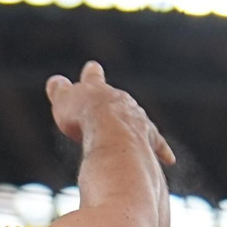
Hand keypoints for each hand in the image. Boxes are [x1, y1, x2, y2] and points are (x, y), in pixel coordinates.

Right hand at [45, 61, 175, 166]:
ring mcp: (138, 119)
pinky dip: (161, 150)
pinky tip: (170, 159)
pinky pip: (157, 143)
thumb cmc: (84, 120)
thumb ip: (59, 91)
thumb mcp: (63, 102)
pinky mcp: (149, 139)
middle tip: (112, 100)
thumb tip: (56, 82)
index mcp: (98, 90)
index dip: (91, 74)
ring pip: (138, 118)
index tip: (93, 68)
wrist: (113, 136)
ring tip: (129, 131)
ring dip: (133, 123)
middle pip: (118, 98)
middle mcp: (121, 101)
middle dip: (113, 101)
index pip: (93, 76)